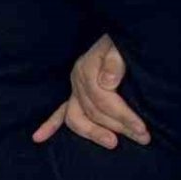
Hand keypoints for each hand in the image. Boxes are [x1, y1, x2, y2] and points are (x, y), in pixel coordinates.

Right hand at [33, 34, 147, 148]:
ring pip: (76, 118)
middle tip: (141, 138)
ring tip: (113, 143)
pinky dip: (49, 125)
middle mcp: (77, 80)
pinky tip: (38, 138)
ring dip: (94, 133)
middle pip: (94, 112)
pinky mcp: (73, 94)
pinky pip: (59, 112)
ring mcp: (73, 89)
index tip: (142, 128)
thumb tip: (107, 81)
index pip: (104, 100)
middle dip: (119, 127)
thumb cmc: (119, 42)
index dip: (124, 116)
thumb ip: (115, 61)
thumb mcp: (120, 46)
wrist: (115, 37)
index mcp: (87, 69)